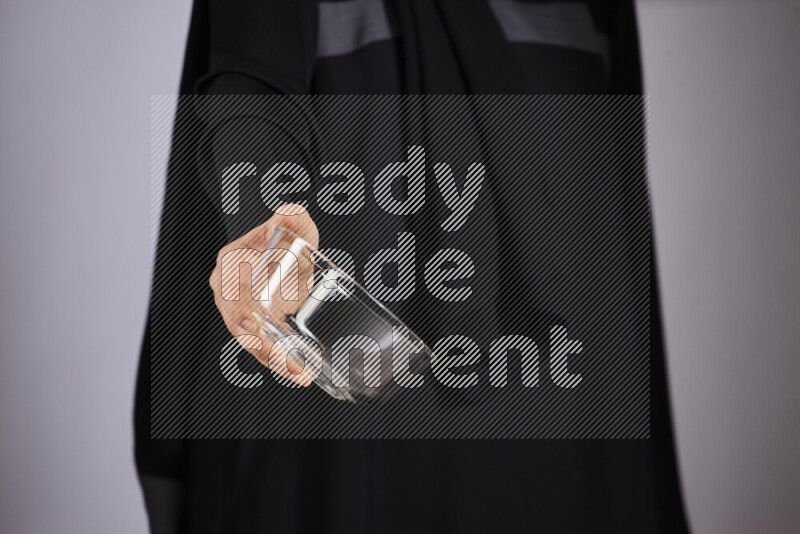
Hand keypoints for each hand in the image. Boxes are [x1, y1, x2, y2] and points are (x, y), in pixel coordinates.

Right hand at [208, 204, 318, 385]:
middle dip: (261, 346)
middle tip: (285, 361)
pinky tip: (298, 372)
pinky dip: (278, 362)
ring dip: (272, 361)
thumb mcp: (295, 226)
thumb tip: (290, 215)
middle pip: (238, 325)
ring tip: (297, 373)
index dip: (239, 310)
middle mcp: (229, 292)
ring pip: (250, 342)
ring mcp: (240, 313)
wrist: (289, 254)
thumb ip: (294, 218)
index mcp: (231, 264)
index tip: (252, 325)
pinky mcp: (255, 328)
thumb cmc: (286, 240)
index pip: (229, 291)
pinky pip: (261, 348)